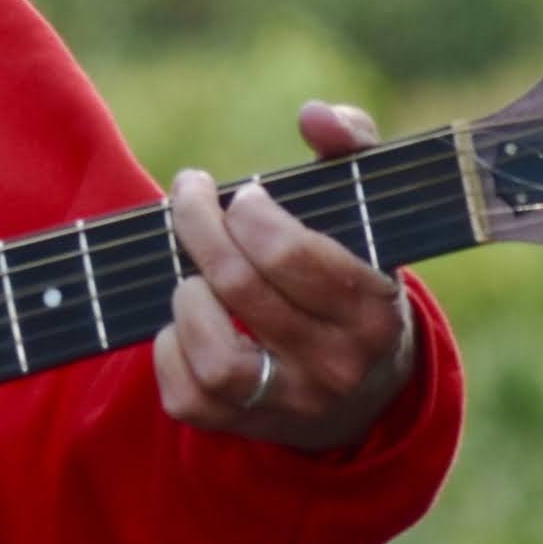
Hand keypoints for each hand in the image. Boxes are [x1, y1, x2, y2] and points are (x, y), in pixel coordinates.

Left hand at [151, 101, 415, 452]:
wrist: (362, 389)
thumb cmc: (350, 271)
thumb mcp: (367, 209)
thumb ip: (352, 145)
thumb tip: (314, 114)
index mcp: (373, 310)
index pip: (293, 256)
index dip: (251, 214)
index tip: (243, 194)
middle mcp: (338, 367)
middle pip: (239, 287)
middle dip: (198, 225)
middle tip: (189, 195)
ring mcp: (292, 405)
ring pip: (215, 355)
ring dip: (187, 297)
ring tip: (193, 272)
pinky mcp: (246, 429)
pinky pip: (186, 394)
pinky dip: (169, 348)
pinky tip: (185, 320)